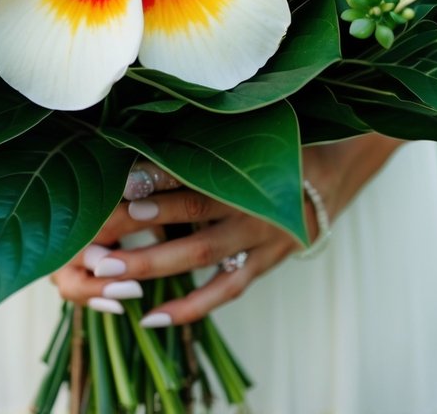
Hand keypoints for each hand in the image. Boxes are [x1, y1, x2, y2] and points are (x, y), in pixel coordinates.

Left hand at [51, 134, 401, 324]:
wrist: (340, 165)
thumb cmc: (284, 137)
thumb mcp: (252, 123)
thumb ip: (207, 126)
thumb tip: (150, 116)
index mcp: (249, 159)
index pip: (195, 168)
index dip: (155, 176)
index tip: (114, 181)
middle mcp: (254, 200)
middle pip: (191, 212)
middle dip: (140, 223)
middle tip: (95, 234)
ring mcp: (260, 236)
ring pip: (202, 255)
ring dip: (153, 264)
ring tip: (107, 272)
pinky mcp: (265, 262)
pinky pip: (225, 290)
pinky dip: (189, 306)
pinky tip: (151, 319)